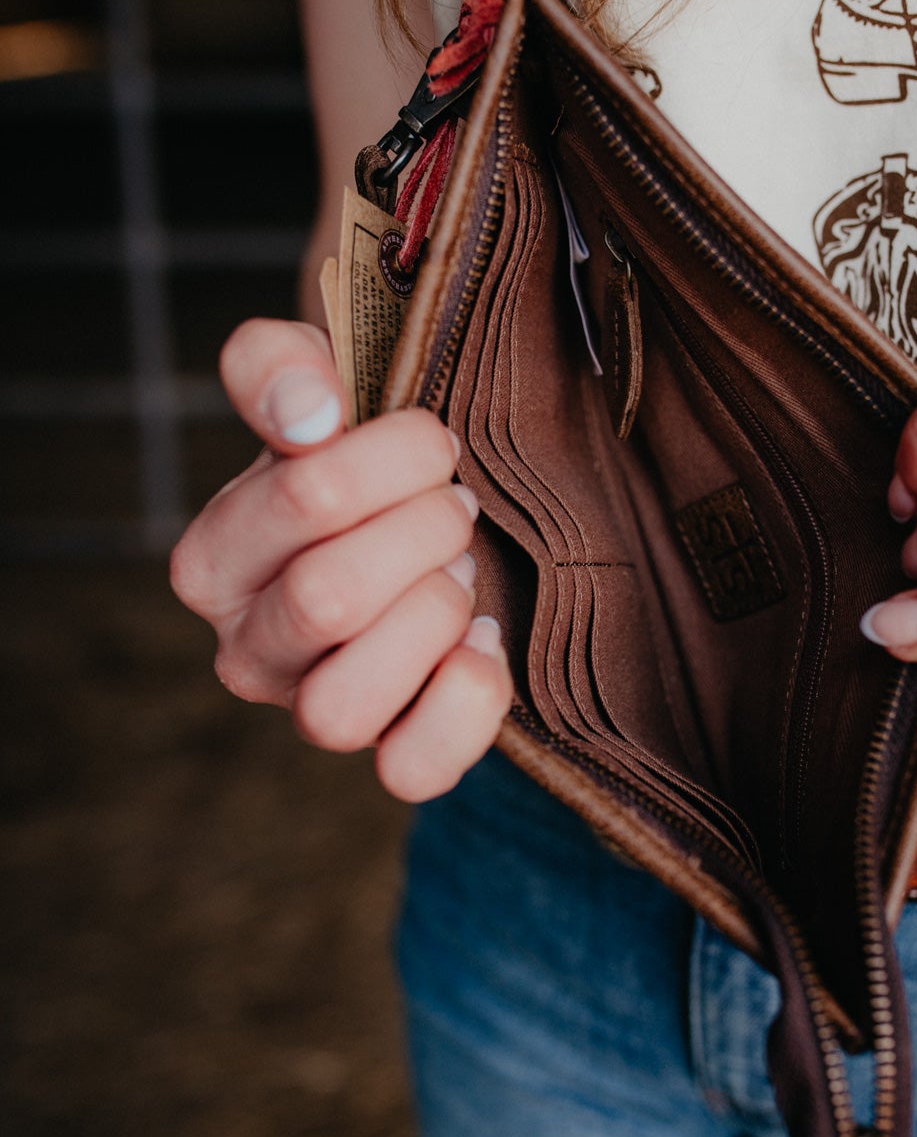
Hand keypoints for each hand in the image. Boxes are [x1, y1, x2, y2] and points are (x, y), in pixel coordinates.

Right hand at [170, 318, 512, 800]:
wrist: (437, 526)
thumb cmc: (367, 462)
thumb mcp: (314, 386)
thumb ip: (277, 366)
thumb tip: (307, 414)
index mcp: (212, 561)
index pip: (303, 499)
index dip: (396, 457)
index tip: (434, 445)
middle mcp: (245, 650)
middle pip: (327, 600)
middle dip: (422, 533)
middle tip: (455, 507)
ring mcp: (311, 712)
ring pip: (341, 707)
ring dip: (430, 618)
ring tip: (457, 574)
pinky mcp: (387, 755)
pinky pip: (410, 771)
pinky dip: (464, 703)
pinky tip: (483, 640)